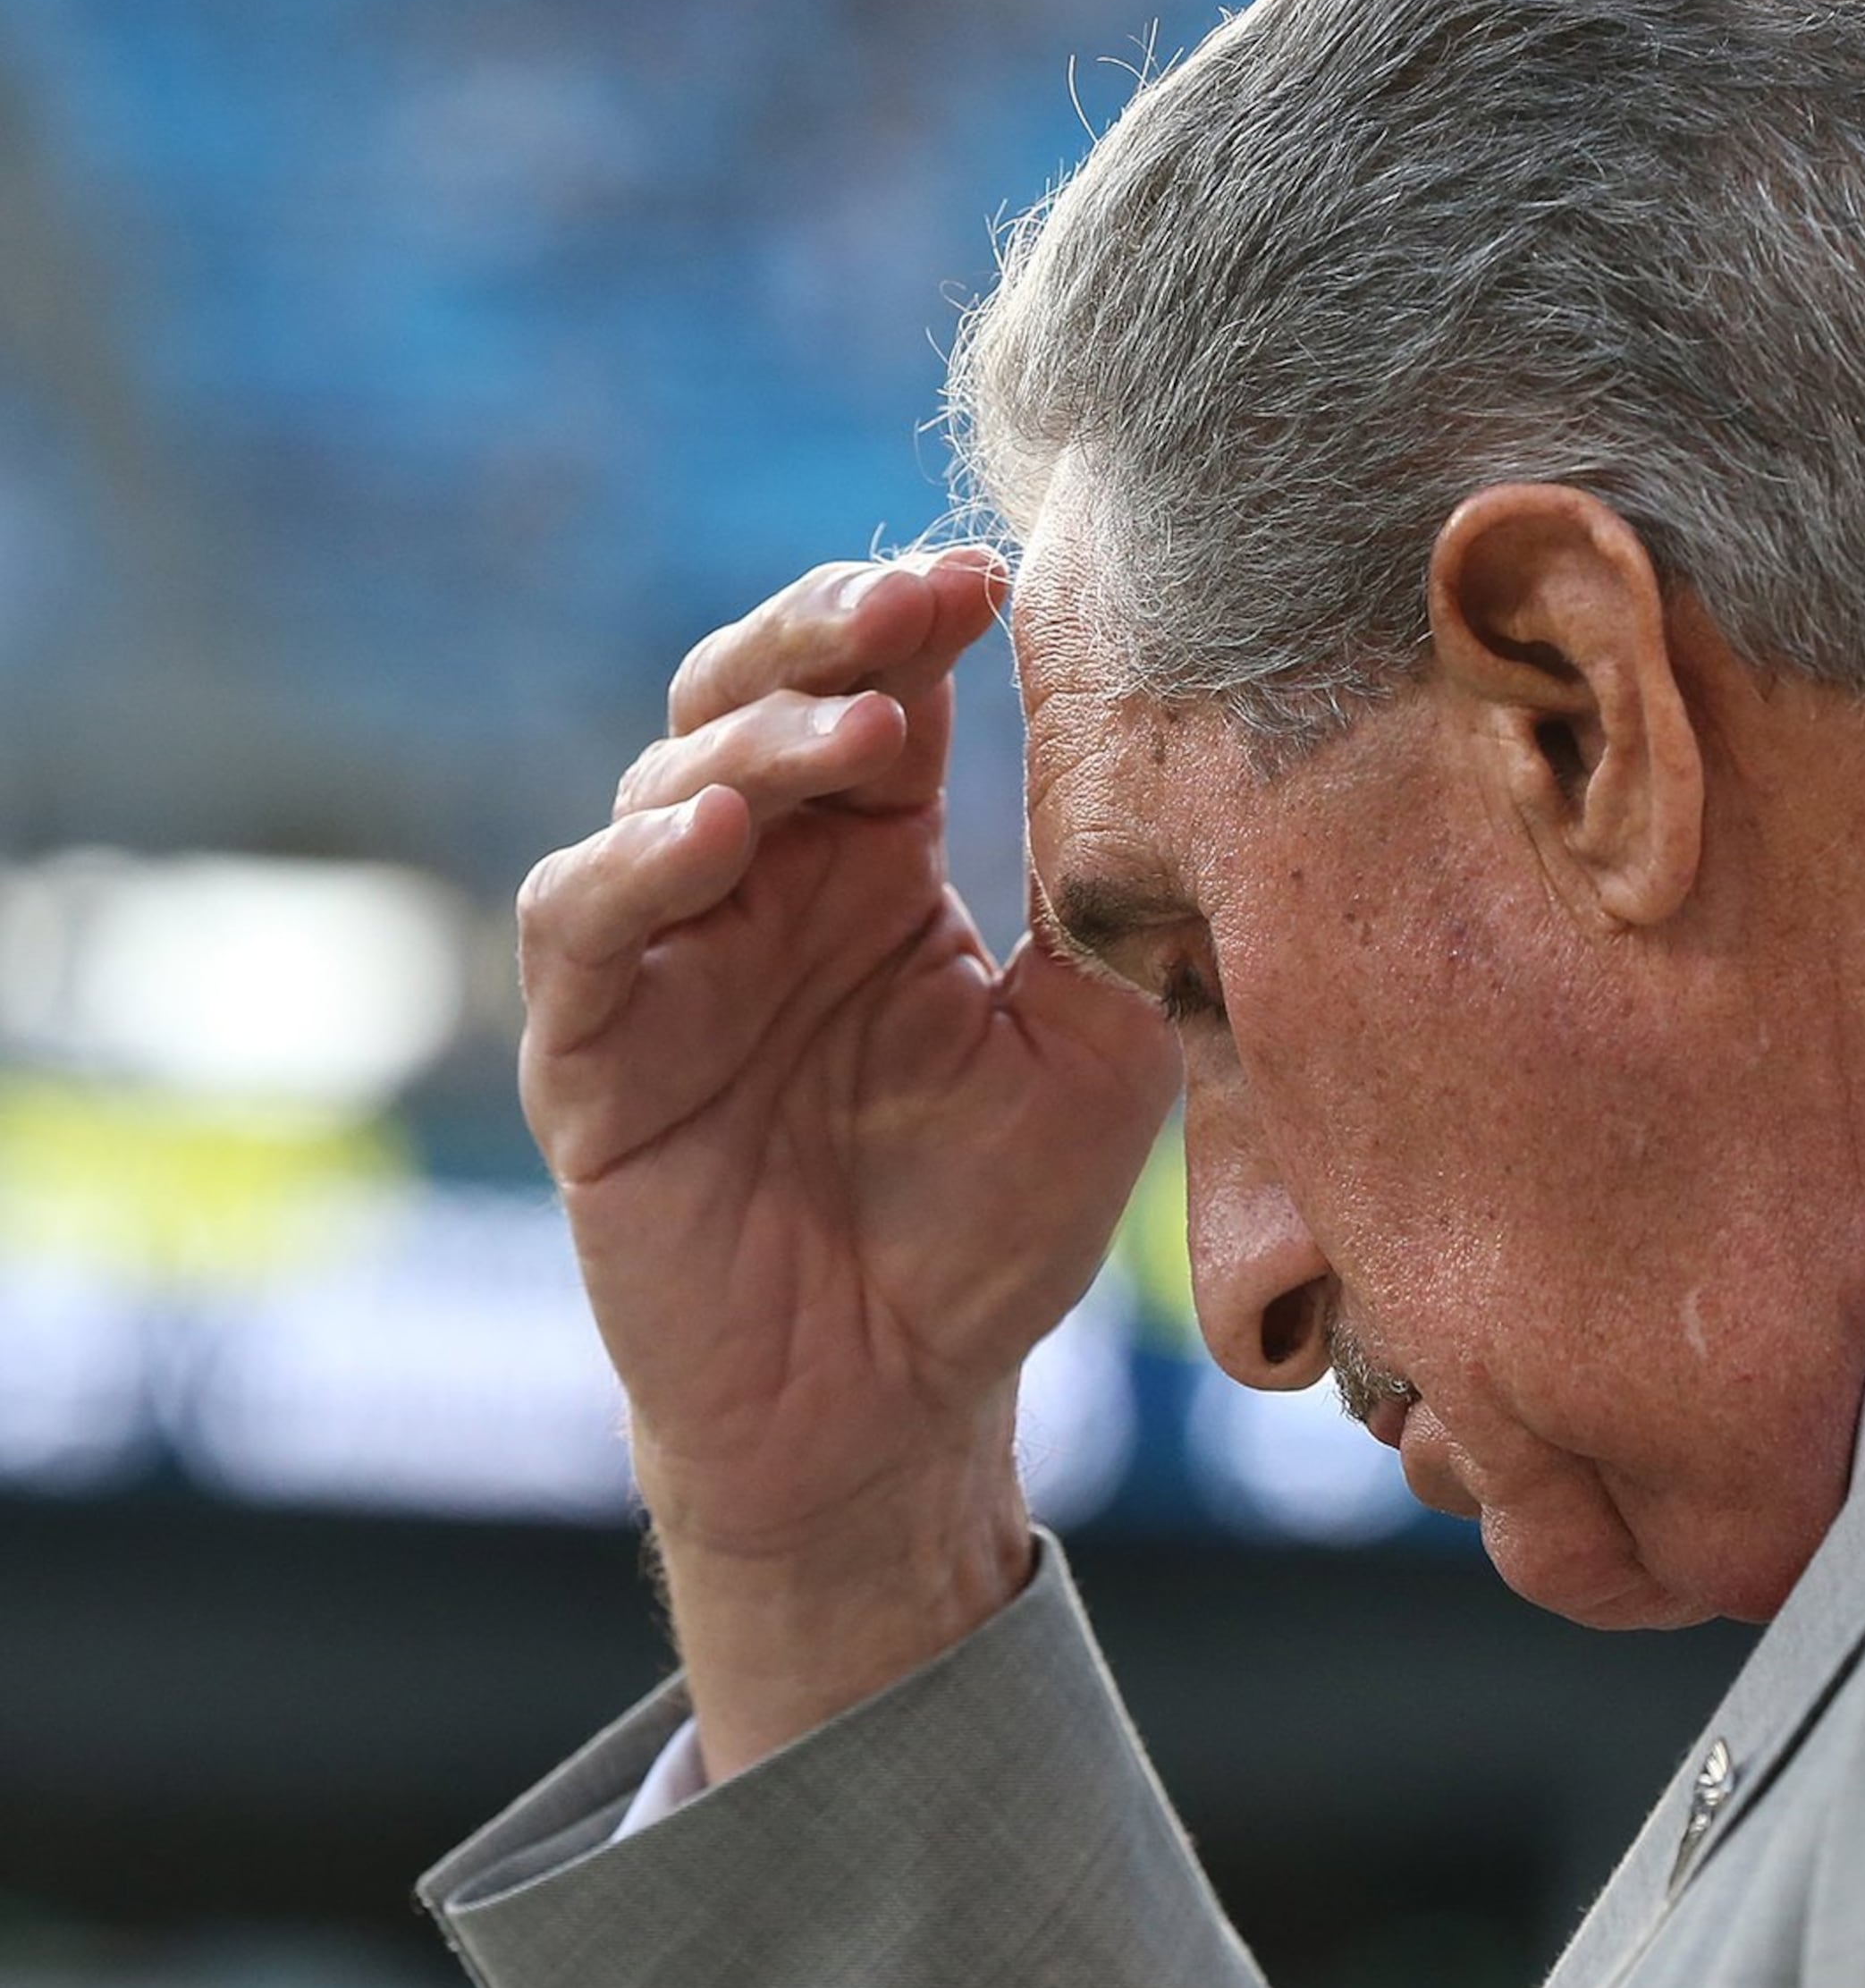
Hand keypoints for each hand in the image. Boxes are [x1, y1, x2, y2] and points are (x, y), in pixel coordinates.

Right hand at [518, 551, 1175, 1775]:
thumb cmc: (992, 1227)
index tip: (998, 576)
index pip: (879, 692)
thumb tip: (1159, 744)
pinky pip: (582, 925)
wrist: (891, 1411)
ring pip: (667, 783)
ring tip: (863, 728)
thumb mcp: (1093, 1053)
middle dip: (828, 632)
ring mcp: (667, 961)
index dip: (915, 620)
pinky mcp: (592, 1052)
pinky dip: (638, 867)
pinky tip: (716, 836)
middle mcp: (761, 887)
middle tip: (917, 599)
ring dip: (759, 739)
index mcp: (876, 866)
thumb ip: (1100, 910)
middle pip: (755, 696)